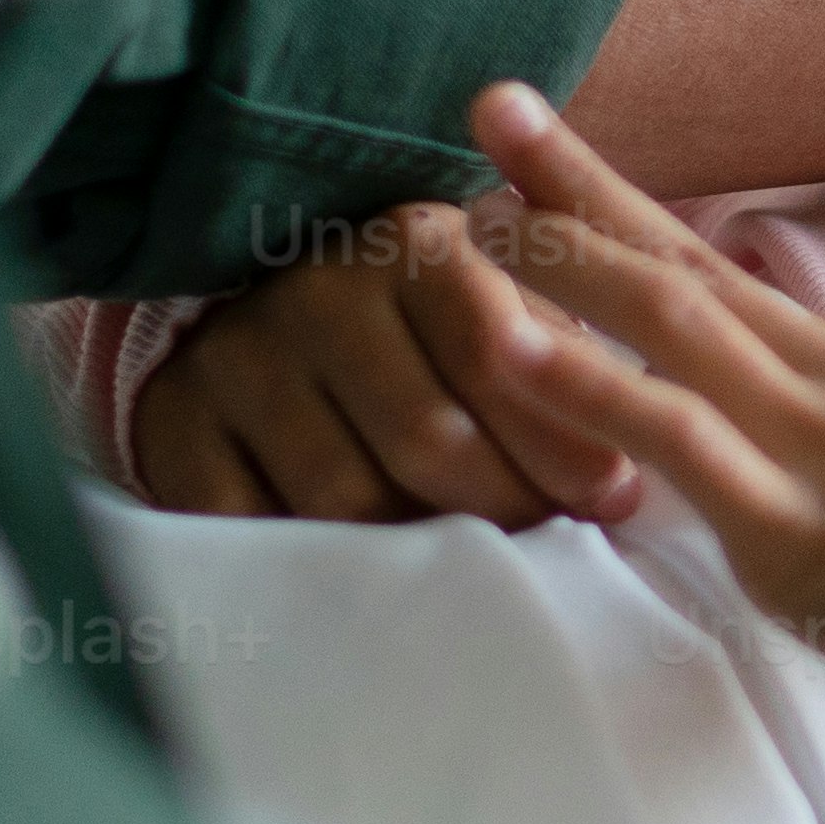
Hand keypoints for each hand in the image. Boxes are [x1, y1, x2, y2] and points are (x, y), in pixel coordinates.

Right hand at [118, 203, 651, 527]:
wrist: (271, 314)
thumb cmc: (431, 329)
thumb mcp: (506, 303)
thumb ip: (572, 350)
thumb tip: (648, 450)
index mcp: (413, 245)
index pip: (498, 352)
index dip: (562, 439)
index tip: (613, 497)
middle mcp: (319, 290)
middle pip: (428, 440)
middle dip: (506, 507)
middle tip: (549, 547)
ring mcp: (240, 356)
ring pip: (347, 497)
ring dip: (420, 552)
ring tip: (472, 573)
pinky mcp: (177, 423)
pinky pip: (253, 523)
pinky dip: (315, 566)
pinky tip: (366, 578)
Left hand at [461, 84, 824, 628]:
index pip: (769, 295)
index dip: (672, 244)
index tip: (597, 206)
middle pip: (688, 265)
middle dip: (577, 184)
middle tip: (488, 104)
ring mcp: (819, 444)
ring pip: (656, 320)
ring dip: (545, 256)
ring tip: (447, 201)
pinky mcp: (790, 529)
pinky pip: (659, 439)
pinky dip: (569, 385)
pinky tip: (490, 342)